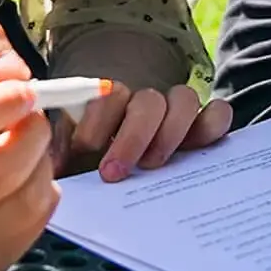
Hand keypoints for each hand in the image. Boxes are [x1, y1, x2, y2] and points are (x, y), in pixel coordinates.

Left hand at [48, 26, 232, 182]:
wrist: (122, 125)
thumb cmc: (93, 143)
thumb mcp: (73, 143)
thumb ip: (64, 150)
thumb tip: (52, 166)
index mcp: (110, 99)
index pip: (108, 98)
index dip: (97, 121)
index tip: (85, 149)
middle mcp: (145, 99)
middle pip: (147, 102)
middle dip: (131, 137)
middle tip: (114, 172)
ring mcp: (176, 108)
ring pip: (183, 99)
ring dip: (170, 132)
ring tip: (154, 165)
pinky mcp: (202, 123)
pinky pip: (218, 112)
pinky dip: (214, 123)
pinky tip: (200, 148)